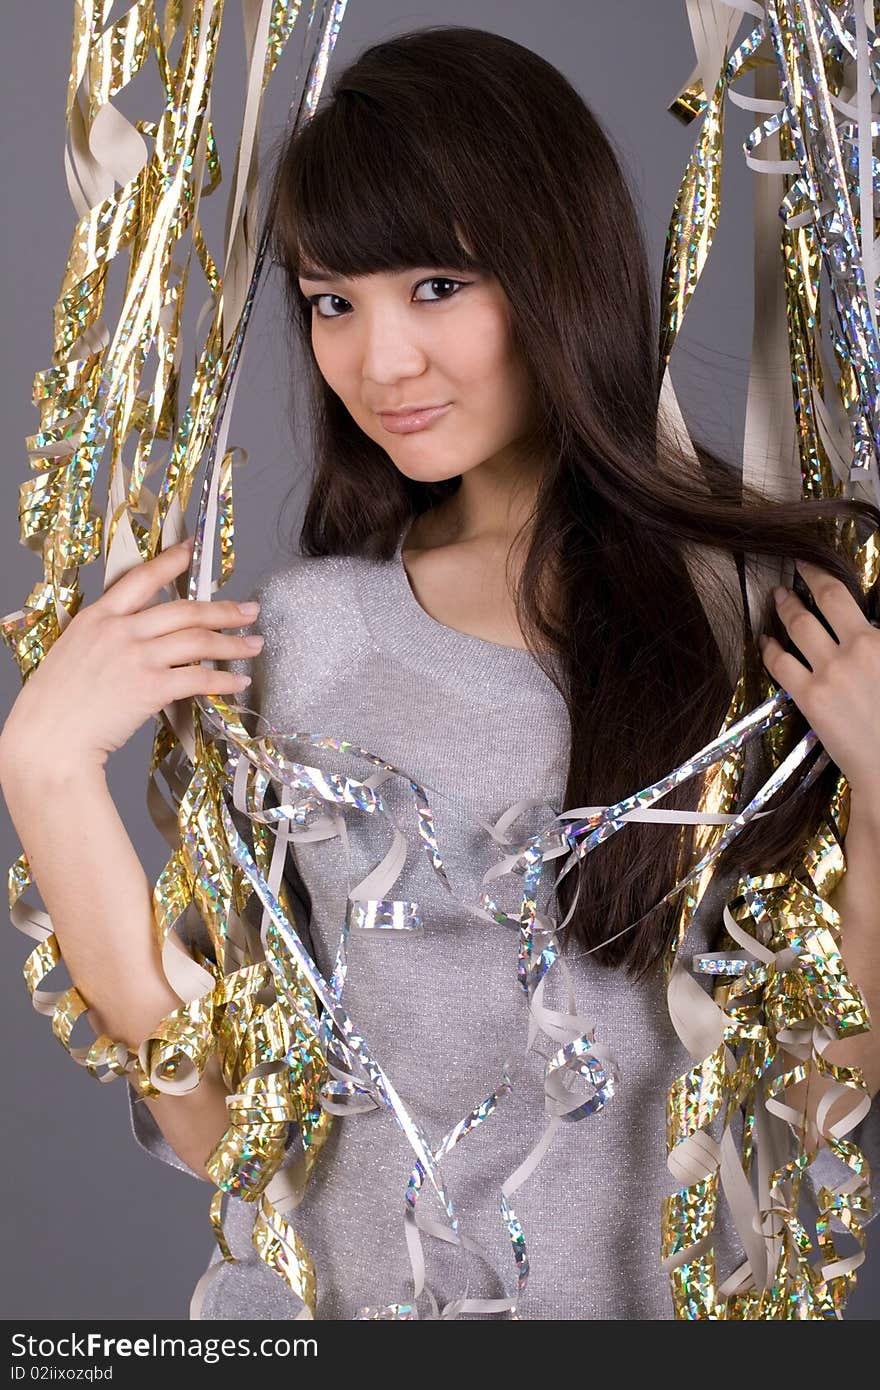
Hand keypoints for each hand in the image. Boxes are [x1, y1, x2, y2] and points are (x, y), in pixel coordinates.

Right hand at [0, 538, 261, 774]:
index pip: (142, 577)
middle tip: (250, 611)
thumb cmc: (56, 703)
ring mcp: (136, 657)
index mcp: (97, 616)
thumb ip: (105, 637)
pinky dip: (223, 680)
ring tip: (254, 644)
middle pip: (184, 610)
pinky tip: (238, 682)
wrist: (48, 739)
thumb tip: (140, 636)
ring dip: (232, 643)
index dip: (172, 560)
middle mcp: (119, 630)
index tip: (195, 549)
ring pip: (197, 641)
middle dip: (224, 610)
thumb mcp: (73, 651)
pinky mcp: (149, 687)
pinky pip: (198, 678)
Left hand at [757, 559, 879, 797]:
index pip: (845, 595)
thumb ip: (876, 643)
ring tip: (777, 597)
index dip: (823, 574)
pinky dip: (769, 647)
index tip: (813, 564)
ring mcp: (830, 672)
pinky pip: (780, 663)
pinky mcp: (810, 697)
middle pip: (822, 600)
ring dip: (784, 608)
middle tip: (794, 568)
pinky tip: (765, 640)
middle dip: (805, 579)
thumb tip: (864, 629)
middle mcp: (856, 648)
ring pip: (798, 626)